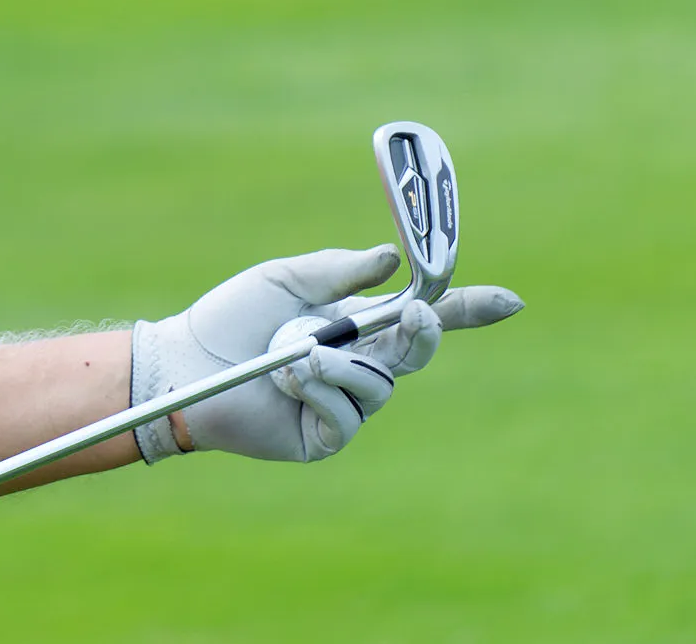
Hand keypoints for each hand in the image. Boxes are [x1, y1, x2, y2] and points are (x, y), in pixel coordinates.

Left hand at [130, 245, 522, 462]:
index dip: (466, 311)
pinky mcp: (326, 438)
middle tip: (416, 313)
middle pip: (415, 354)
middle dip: (422, 333)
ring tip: (299, 354)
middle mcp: (356, 364)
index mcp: (353, 324)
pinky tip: (290, 380)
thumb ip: (339, 269)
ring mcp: (345, 404)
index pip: (420, 319)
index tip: (510, 300)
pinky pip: (349, 416)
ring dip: (342, 365)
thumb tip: (394, 258)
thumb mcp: (286, 280)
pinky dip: (322, 391)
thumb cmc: (230, 318)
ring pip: (380, 386)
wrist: (185, 362)